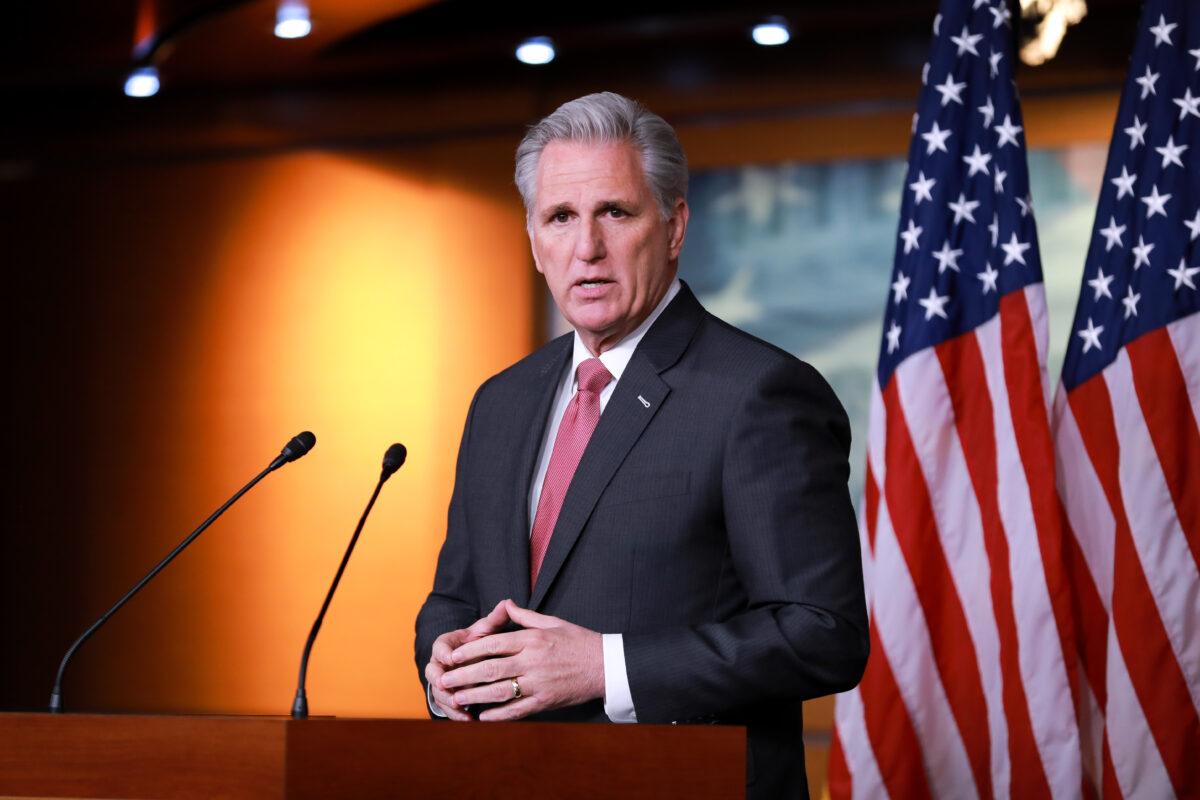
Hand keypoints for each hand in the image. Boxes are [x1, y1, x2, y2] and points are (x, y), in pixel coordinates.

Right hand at [424, 600, 510, 720]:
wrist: (474, 659)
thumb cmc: (481, 643)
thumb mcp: (487, 631)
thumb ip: (495, 620)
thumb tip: (506, 603)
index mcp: (447, 645)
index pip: (439, 647)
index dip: (443, 653)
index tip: (451, 659)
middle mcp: (440, 664)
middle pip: (432, 672)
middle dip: (440, 679)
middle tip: (447, 686)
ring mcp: (442, 682)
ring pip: (438, 692)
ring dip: (447, 700)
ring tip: (459, 707)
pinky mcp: (447, 697)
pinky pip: (447, 707)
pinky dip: (456, 714)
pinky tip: (468, 719)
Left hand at [439, 599, 603, 720]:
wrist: (606, 665)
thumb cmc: (579, 641)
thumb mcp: (553, 622)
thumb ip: (526, 616)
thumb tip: (506, 605)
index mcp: (532, 639)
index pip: (493, 644)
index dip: (469, 650)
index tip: (452, 656)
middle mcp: (532, 661)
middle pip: (490, 668)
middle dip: (464, 675)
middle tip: (444, 679)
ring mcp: (539, 683)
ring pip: (500, 691)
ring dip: (475, 696)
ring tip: (457, 698)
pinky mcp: (545, 701)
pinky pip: (517, 710)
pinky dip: (498, 715)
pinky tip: (482, 717)